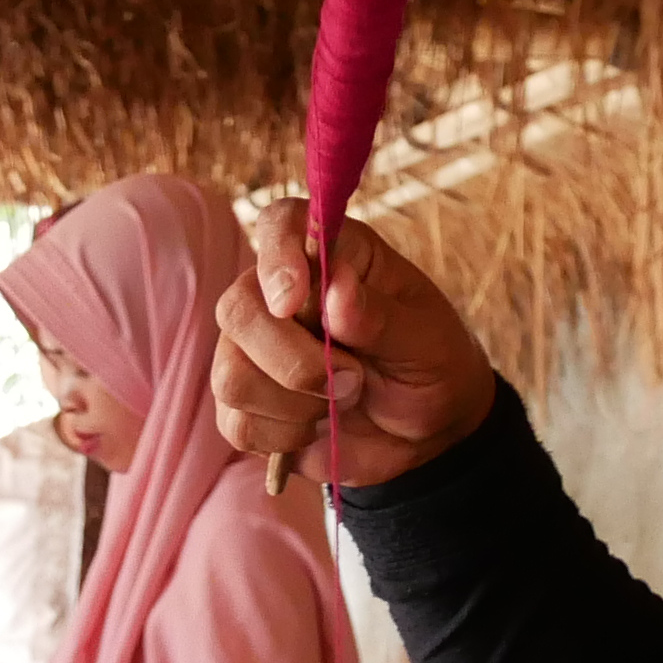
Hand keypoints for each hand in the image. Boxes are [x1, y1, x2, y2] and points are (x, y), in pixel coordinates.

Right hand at [214, 200, 499, 491]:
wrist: (427, 433)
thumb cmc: (430, 366)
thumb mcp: (427, 341)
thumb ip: (381, 317)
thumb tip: (336, 288)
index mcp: (331, 256)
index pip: (279, 225)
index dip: (276, 256)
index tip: (294, 299)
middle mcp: (279, 295)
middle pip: (238, 309)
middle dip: (293, 360)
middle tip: (354, 380)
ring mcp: (256, 351)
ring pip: (231, 374)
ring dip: (293, 405)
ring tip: (342, 402)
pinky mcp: (248, 404)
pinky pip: (236, 424)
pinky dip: (282, 437)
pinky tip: (315, 429)